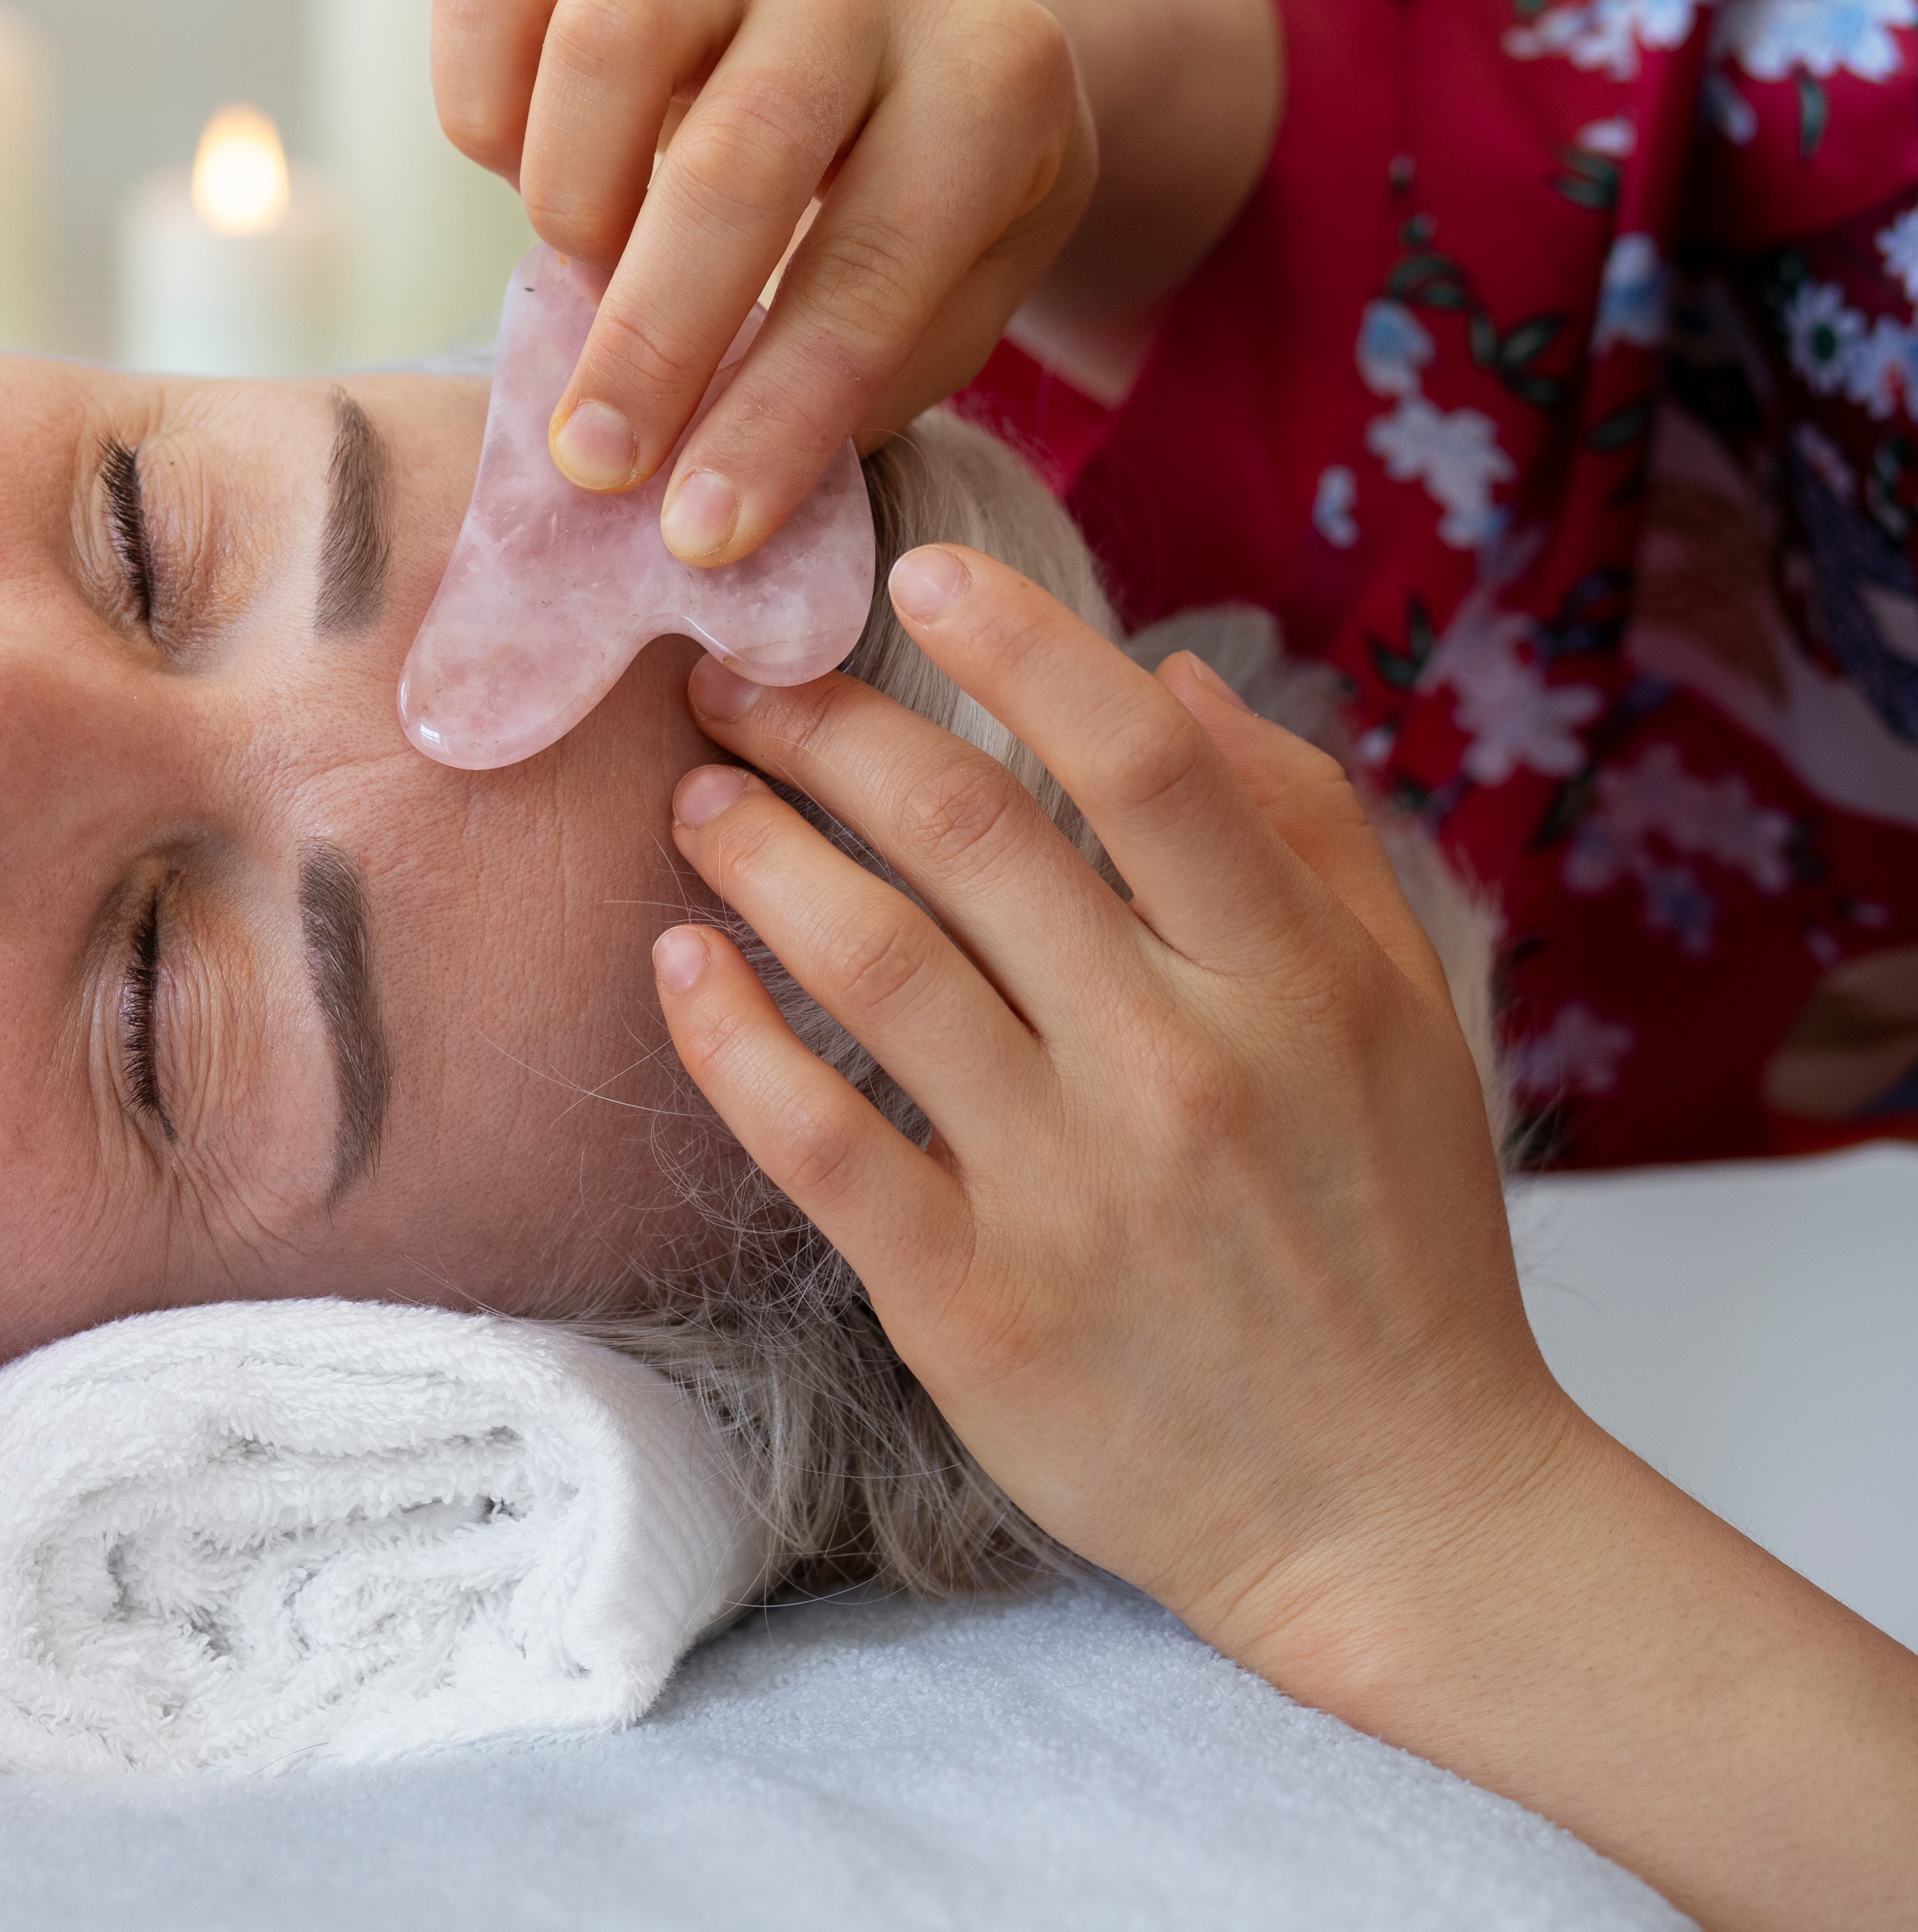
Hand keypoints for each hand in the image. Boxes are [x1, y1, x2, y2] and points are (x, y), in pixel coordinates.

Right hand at [432, 0, 1097, 565]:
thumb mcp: (963, 288)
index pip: (876, 264)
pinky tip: (519, 174)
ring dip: (571, 201)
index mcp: (994, 73)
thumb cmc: (927, 194)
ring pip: (605, 41)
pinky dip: (482, 103)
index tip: (700, 532)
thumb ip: (861, 384)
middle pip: (735, 154)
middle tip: (597, 462)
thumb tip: (705, 506)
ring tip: (585, 282)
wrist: (915, 11)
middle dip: (654, 335)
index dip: (779, 414)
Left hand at [649, 542, 1562, 1656]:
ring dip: (757, 855)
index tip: (912, 572)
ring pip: (871, 965)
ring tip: (694, 800)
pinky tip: (679, 961)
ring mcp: (1068, 1190)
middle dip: (829, 729)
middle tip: (735, 681)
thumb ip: (1306, 836)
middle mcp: (1180, 1068)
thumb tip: (1182, 674)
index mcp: (1296, 985)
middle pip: (970, 836)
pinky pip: (815, 1137)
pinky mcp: (972, 1303)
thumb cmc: (1395, 1248)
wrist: (1399, 1514)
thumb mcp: (1407, 1023)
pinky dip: (727, 1035)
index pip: (1141, 759)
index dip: (1018, 642)